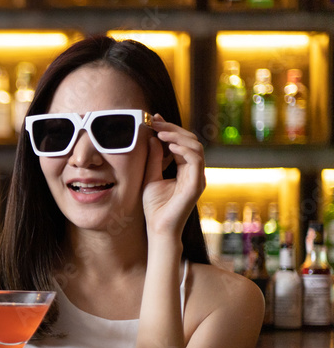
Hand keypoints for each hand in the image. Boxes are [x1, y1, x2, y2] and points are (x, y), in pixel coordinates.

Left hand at [142, 114, 205, 238]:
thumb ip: (154, 158)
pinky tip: (170, 146)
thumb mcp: (150, 176)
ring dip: (178, 137)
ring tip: (161, 133)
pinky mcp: (196, 184)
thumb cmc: (154, 206)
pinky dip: (184, 150)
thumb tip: (153, 138)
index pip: (181, 143)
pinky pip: (196, 161)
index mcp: (184, 168)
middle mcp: (194, 171)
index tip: (154, 119)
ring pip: (196, 147)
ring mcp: (197, 177)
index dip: (169, 129)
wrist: (158, 228)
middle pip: (190, 141)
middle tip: (156, 122)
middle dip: (173, 129)